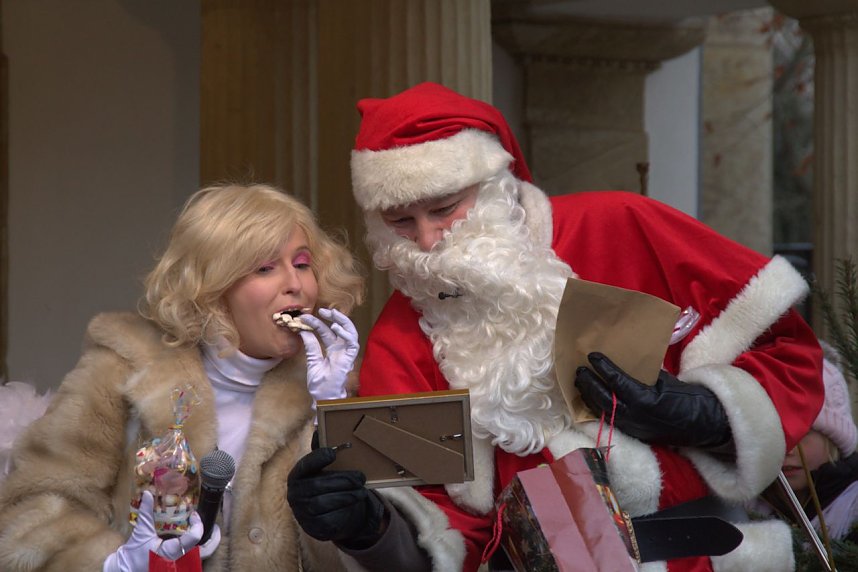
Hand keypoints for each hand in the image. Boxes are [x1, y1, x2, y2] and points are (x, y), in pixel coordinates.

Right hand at [103, 491, 220, 571]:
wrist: (125, 570)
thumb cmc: (133, 555)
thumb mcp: (141, 533)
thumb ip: (146, 513)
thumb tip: (148, 493)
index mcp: (171, 552)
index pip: (194, 539)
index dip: (197, 524)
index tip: (193, 515)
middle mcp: (179, 560)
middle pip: (206, 551)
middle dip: (213, 537)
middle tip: (214, 524)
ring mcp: (180, 564)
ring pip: (202, 555)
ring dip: (207, 542)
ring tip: (207, 528)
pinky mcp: (178, 565)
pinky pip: (194, 557)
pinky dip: (199, 547)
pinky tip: (195, 537)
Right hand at [287, 447, 385, 547]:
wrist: (329, 516)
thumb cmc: (327, 485)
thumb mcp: (325, 469)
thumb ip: (322, 451)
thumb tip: (320, 426)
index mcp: (296, 476)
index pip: (304, 466)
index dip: (317, 459)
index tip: (333, 453)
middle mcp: (295, 495)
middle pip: (318, 485)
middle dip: (342, 480)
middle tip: (360, 477)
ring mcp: (302, 513)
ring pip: (324, 503)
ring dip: (346, 495)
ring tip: (361, 490)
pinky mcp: (314, 528)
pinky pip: (329, 518)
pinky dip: (344, 509)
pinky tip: (354, 502)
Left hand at [299, 308, 359, 404]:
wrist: (323, 397)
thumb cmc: (320, 384)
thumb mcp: (312, 361)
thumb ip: (311, 347)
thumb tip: (303, 331)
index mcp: (332, 349)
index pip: (326, 332)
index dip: (317, 323)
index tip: (305, 317)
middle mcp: (340, 349)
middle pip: (340, 328)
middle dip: (333, 317)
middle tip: (322, 310)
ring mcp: (345, 353)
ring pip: (350, 332)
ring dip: (342, 321)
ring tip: (332, 314)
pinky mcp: (349, 359)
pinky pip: (352, 343)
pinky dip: (345, 334)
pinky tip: (336, 328)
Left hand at [574, 352, 731, 448]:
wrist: (698, 423)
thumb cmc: (682, 396)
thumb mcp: (662, 380)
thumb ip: (641, 374)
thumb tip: (624, 361)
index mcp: (643, 399)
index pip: (616, 381)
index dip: (602, 367)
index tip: (592, 355)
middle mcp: (633, 415)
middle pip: (601, 397)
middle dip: (587, 383)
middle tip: (578, 370)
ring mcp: (630, 426)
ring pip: (600, 410)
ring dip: (587, 396)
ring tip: (578, 382)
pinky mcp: (629, 432)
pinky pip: (606, 418)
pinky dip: (595, 407)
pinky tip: (588, 398)